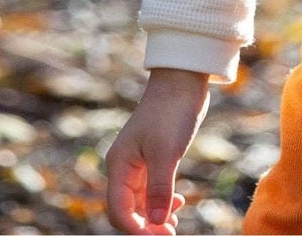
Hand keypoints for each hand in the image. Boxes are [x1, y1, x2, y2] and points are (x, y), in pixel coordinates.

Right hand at [105, 67, 211, 232]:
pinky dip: (162, 201)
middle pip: (127, 211)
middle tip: (170, 233)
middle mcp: (124, 167)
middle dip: (146, 227)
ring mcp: (138, 164)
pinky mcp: (153, 158)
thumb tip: (155, 223)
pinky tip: (178, 203)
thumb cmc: (171, 112)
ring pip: (140, 203)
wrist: (182, 81)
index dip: (137, 230)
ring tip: (174, 224)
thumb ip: (159, 189)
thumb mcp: (166, 152)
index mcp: (119, 166)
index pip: (119, 211)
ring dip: (155, 216)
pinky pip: (151, 190)